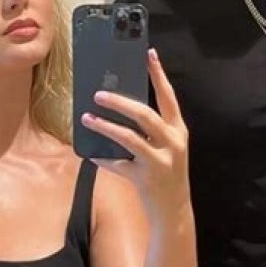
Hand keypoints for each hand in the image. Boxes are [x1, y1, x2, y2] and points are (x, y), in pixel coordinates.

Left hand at [80, 48, 189, 225]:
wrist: (173, 212)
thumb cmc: (165, 173)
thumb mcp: (165, 148)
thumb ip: (150, 130)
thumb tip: (119, 105)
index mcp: (178, 131)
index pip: (169, 97)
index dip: (159, 75)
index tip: (149, 54)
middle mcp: (173, 143)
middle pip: (145, 115)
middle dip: (120, 102)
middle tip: (99, 93)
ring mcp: (160, 162)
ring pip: (129, 138)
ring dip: (105, 126)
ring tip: (87, 118)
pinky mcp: (146, 179)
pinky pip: (118, 164)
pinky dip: (103, 158)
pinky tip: (91, 154)